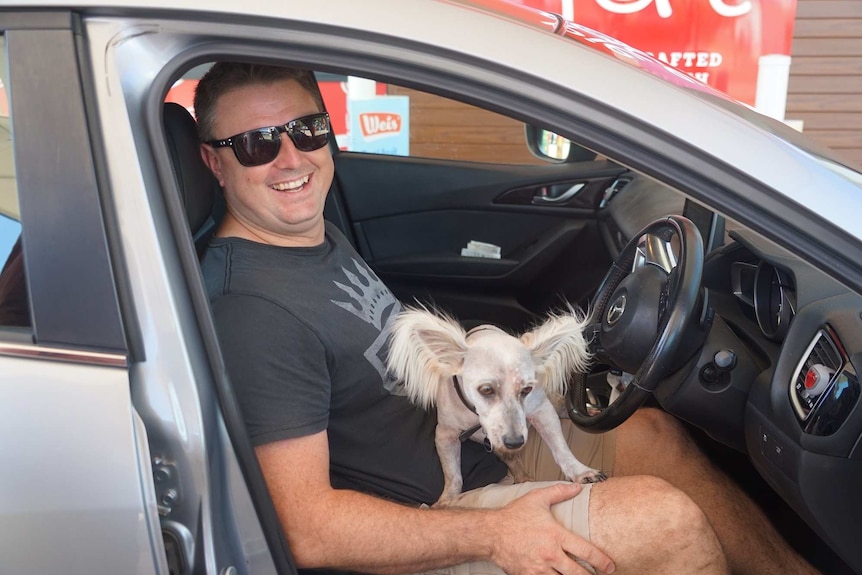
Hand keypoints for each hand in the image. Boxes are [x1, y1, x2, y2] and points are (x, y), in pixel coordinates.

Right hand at [490, 483, 614, 574]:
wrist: (491, 533)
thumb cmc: (514, 516)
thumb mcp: (537, 499)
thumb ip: (559, 492)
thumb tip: (578, 487)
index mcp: (556, 536)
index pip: (585, 551)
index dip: (601, 561)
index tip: (610, 566)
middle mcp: (550, 554)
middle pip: (578, 574)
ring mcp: (539, 569)